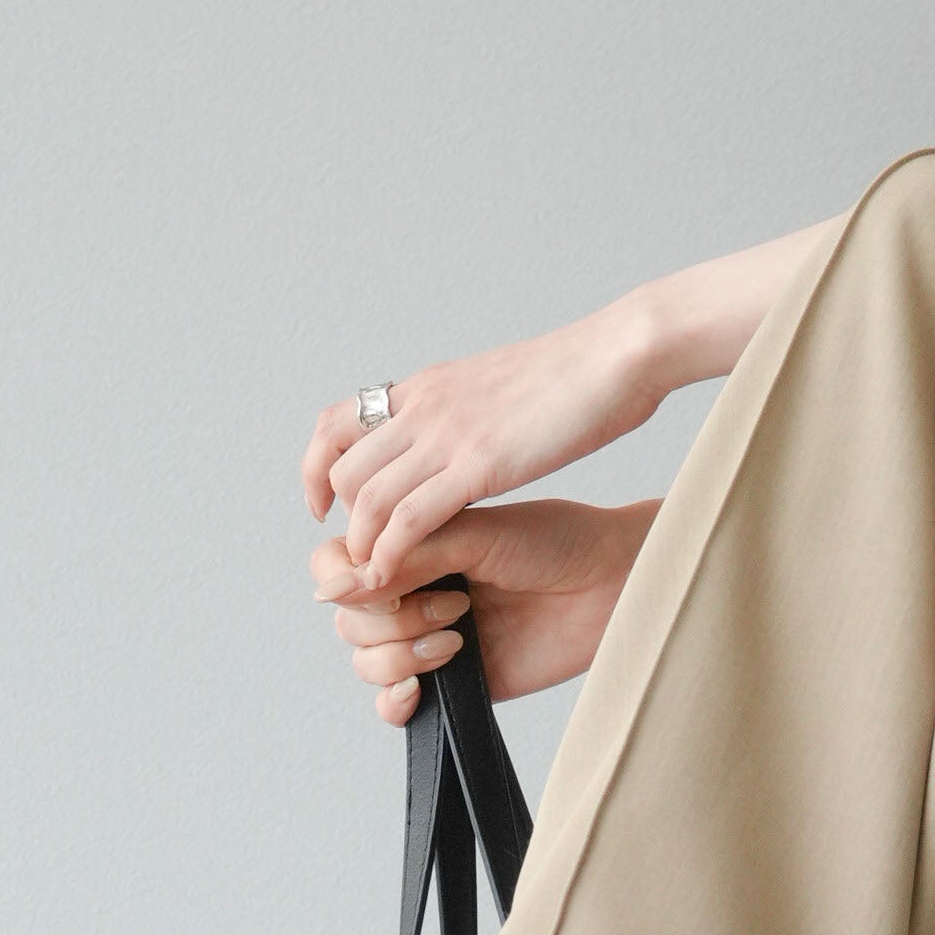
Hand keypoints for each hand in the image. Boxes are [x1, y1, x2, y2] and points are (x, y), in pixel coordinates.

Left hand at [303, 308, 661, 588]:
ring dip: (361, 545)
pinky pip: (407, 517)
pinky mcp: (476, 465)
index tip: (327, 505)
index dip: (317, 468)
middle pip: (343, 467)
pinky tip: (394, 576)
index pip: (336, 422)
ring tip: (373, 578)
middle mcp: (423, 407)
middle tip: (362, 554)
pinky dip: (389, 553)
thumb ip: (470, 413)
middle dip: (342, 519)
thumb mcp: (501, 388)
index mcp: (428, 387)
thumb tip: (468, 434)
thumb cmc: (580, 376)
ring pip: (366, 497)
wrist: (616, 356)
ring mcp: (446, 435)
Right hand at [311, 494, 658, 727]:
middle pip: (346, 619)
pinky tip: (422, 686)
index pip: (336, 564)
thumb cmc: (555, 543)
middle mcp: (412, 593)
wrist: (611, 586)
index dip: (346, 576)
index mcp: (409, 547)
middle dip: (389, 617)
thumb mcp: (472, 532)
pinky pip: (392, 707)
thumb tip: (332, 584)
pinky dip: (395, 701)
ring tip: (459, 636)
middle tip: (456, 602)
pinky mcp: (454, 684)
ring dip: (400, 653)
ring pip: (365, 661)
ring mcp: (429, 639)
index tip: (383, 576)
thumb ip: (404, 553)